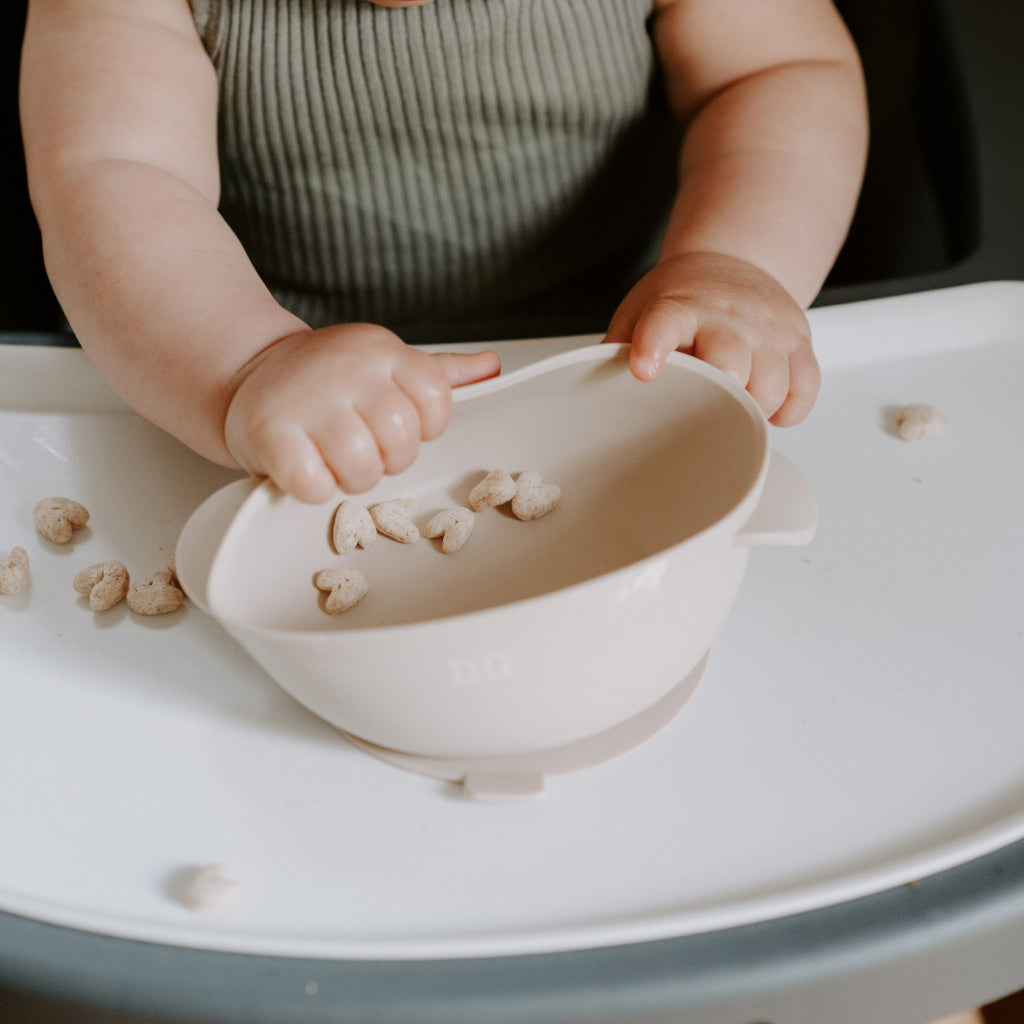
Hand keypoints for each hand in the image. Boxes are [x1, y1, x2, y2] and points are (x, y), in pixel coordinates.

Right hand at [224, 323, 499, 502]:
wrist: (249, 372)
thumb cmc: (327, 379)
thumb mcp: (385, 364)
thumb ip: (440, 372)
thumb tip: (492, 367)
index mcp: (383, 351)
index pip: (437, 400)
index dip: (421, 428)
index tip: (392, 424)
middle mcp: (349, 369)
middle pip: (402, 442)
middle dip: (386, 459)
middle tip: (359, 445)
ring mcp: (309, 400)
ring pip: (363, 469)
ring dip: (350, 478)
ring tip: (331, 457)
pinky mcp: (271, 433)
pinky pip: (315, 485)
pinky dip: (312, 488)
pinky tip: (304, 466)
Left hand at [604, 252, 819, 424]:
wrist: (732, 263)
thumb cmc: (680, 301)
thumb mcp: (639, 313)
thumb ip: (617, 353)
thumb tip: (589, 400)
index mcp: (678, 308)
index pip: (664, 323)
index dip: (654, 346)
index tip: (643, 369)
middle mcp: (726, 318)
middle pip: (731, 363)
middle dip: (719, 395)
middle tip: (702, 407)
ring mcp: (767, 330)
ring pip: (773, 385)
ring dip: (753, 409)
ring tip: (733, 407)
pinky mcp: (798, 342)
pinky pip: (804, 389)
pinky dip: (788, 410)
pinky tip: (766, 406)